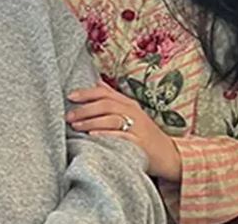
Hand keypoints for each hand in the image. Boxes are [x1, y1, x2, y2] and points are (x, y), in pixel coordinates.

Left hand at [67, 80, 181, 180]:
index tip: (70, 96)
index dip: (86, 93)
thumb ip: (113, 98)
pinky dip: (105, 135)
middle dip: (85, 109)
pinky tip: (92, 135)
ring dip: (91, 121)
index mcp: (128, 103)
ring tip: (76, 126)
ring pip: (111, 119)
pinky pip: (120, 137)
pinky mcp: (139, 144)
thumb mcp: (131, 112)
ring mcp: (137, 128)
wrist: (168, 154)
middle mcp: (133, 112)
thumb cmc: (144, 133)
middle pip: (106, 105)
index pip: (105, 92)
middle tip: (68, 116)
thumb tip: (97, 83)